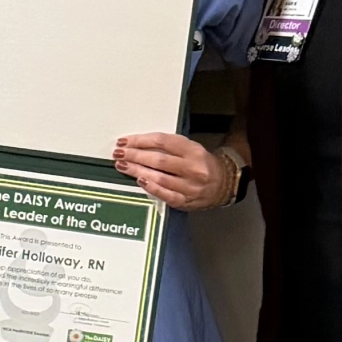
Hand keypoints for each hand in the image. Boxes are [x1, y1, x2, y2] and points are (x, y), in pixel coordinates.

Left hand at [113, 132, 230, 210]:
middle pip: (158, 159)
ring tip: (123, 165)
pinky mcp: (185, 201)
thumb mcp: (189, 148)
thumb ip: (168, 146)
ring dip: (137, 171)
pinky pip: (166, 195)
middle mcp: (192, 168)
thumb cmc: (201, 164)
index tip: (125, 141)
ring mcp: (189, 186)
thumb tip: (138, 145)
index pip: (162, 142)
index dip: (140, 141)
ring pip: (159, 177)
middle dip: (135, 155)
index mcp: (192, 150)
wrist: (222, 183)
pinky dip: (152, 188)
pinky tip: (140, 181)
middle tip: (119, 153)